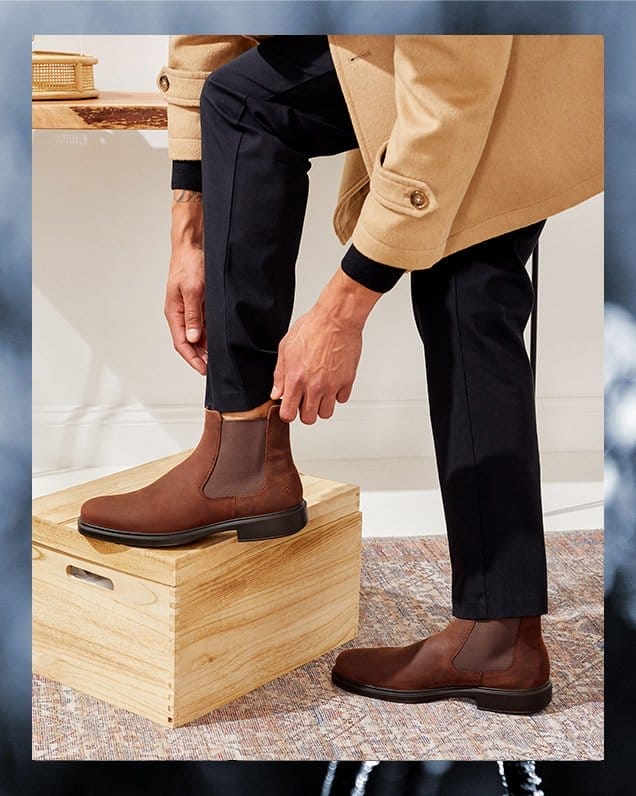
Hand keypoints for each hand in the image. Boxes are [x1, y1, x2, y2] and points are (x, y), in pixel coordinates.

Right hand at [164, 242, 207, 374]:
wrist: (192, 245)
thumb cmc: (189, 264)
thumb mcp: (193, 290)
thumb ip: (193, 315)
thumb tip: (192, 338)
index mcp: (175, 313)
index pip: (182, 343)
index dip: (192, 359)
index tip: (203, 370)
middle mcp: (181, 314)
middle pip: (189, 343)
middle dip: (201, 357)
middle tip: (214, 368)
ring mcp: (190, 309)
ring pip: (197, 335)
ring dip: (207, 346)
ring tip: (219, 357)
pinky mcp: (198, 304)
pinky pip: (204, 324)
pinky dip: (211, 334)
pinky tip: (221, 339)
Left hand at [271, 267, 382, 423]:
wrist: (336, 319)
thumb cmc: (312, 328)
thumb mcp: (286, 348)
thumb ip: (280, 374)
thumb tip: (277, 393)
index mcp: (296, 379)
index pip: (288, 414)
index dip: (288, 412)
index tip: (290, 406)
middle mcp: (314, 386)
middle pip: (309, 418)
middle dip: (305, 412)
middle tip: (305, 399)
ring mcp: (332, 385)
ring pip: (326, 413)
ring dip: (321, 405)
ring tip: (319, 392)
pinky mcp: (347, 381)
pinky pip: (341, 399)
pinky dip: (337, 394)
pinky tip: (332, 382)